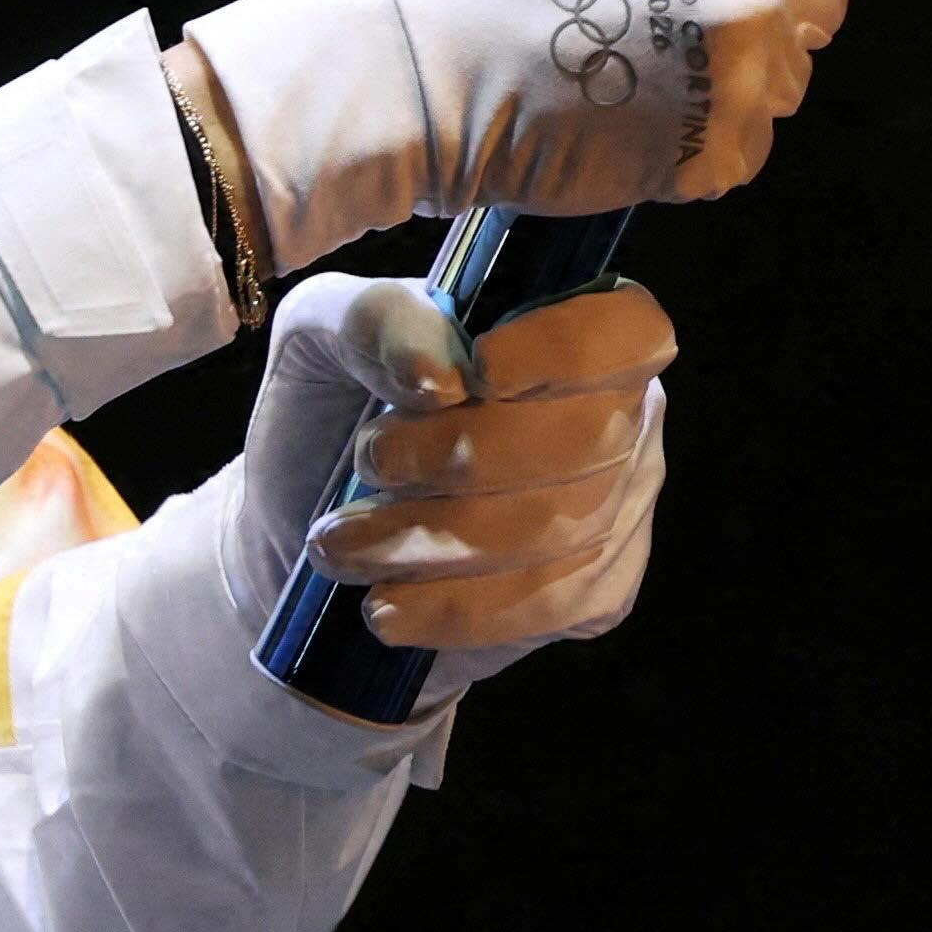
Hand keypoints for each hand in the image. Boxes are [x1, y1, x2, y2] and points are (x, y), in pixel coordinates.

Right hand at [177, 0, 891, 275]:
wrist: (410, 60)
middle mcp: (767, 2)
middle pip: (821, 1)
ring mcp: (740, 92)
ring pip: (781, 75)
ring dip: (734, 62)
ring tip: (641, 46)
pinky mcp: (706, 163)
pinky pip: (740, 144)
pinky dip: (699, 128)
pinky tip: (630, 99)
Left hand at [209, 270, 673, 694]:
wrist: (305, 540)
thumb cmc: (329, 417)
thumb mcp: (323, 337)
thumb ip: (378, 322)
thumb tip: (440, 376)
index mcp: (574, 326)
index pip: (627, 329)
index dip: (566, 349)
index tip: (478, 371)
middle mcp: (623, 414)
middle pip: (586, 438)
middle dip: (461, 456)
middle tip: (370, 462)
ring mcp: (620, 511)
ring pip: (556, 531)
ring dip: (433, 542)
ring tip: (342, 545)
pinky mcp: (598, 595)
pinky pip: (542, 606)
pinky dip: (450, 609)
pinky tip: (384, 605)